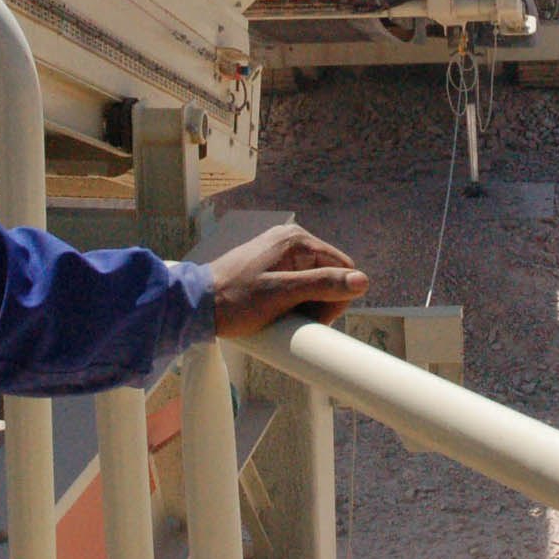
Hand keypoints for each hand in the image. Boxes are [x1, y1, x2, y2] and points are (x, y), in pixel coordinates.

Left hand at [208, 223, 368, 335]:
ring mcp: (280, 252)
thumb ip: (323, 285)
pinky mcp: (271, 266)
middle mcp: (291, 240)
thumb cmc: (234, 300)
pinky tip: (277, 311)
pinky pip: (297, 283)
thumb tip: (363, 281)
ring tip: (281, 316)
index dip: (335, 298)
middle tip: (294, 318)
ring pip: (314, 282)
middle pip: (330, 274)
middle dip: (320, 302)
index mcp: (296, 240)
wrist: (196, 305)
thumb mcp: (282, 295)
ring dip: (306, 304)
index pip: (343, 268)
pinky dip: (294, 300)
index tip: (311, 318)